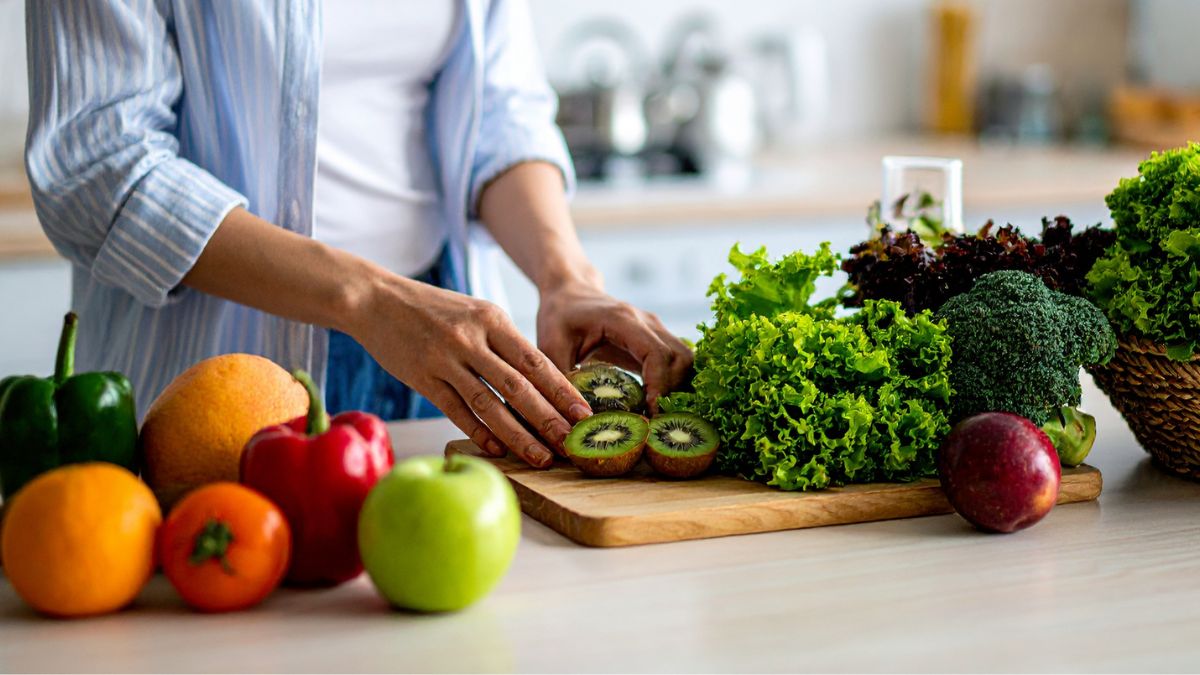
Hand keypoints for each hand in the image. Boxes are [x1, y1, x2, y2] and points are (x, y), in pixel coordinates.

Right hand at [350, 276, 591, 467]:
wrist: (376, 299)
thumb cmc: (432, 309)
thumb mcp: (474, 312)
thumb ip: (502, 342)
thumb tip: (537, 379)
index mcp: (491, 319)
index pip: (535, 361)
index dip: (562, 390)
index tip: (584, 413)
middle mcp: (471, 338)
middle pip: (518, 386)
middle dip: (548, 418)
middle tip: (571, 442)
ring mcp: (445, 359)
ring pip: (489, 404)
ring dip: (518, 435)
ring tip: (541, 457)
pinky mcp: (422, 377)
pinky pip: (456, 410)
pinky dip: (479, 432)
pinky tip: (499, 449)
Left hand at [536, 283, 693, 410]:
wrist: (569, 292)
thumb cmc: (558, 318)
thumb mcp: (551, 348)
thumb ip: (564, 382)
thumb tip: (579, 420)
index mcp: (621, 320)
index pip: (656, 353)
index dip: (659, 386)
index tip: (651, 414)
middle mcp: (646, 321)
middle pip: (681, 358)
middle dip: (673, 393)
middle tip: (655, 422)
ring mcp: (656, 328)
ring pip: (686, 359)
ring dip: (678, 389)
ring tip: (657, 416)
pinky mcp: (657, 339)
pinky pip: (679, 362)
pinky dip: (676, 384)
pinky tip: (658, 405)